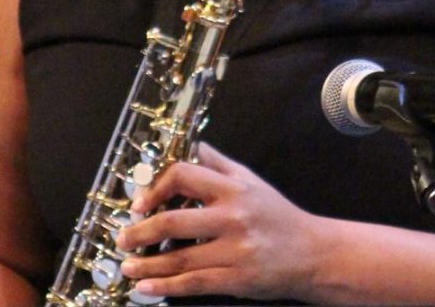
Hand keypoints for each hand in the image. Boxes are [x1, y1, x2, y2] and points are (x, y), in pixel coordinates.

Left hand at [115, 143, 321, 301]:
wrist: (312, 253)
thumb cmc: (278, 216)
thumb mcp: (251, 181)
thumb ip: (219, 164)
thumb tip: (192, 145)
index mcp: (233, 189)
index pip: (184, 176)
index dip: (156, 188)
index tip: (140, 202)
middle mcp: (232, 216)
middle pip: (174, 221)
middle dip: (141, 231)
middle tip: (122, 238)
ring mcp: (235, 249)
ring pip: (179, 257)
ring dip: (146, 264)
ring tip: (127, 266)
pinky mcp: (238, 278)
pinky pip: (194, 282)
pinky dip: (165, 286)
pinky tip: (146, 288)